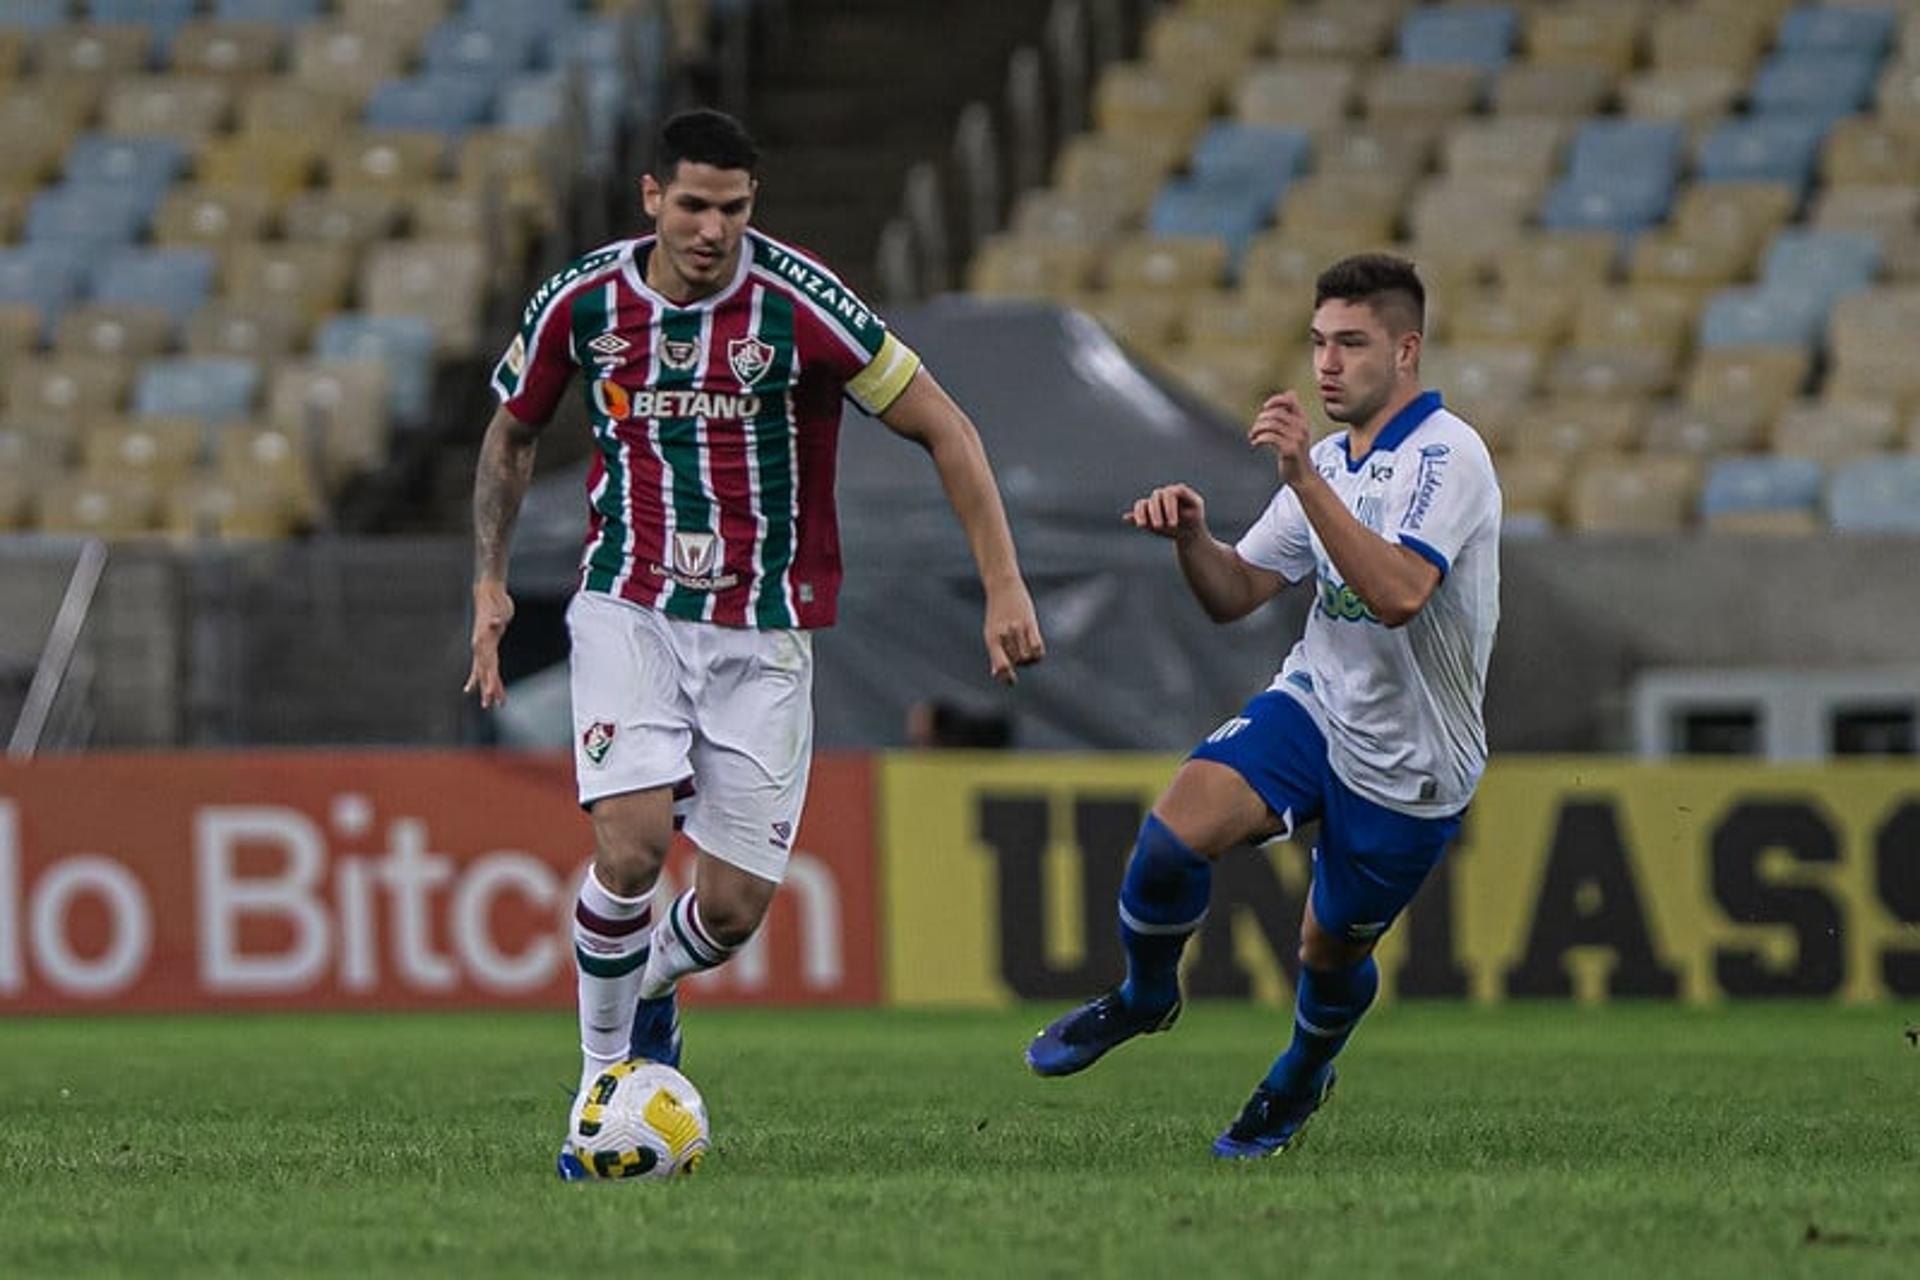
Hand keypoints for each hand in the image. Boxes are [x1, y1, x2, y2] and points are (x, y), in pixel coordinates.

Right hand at [464, 580, 514, 707]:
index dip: (491, 680)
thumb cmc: (495, 601)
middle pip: (485, 672)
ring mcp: (483, 646)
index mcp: (483, 642)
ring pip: (485, 671)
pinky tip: (490, 686)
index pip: (489, 666)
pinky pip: (487, 664)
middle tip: (489, 704)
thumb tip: (496, 622)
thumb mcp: (498, 610)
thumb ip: (496, 619)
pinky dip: (488, 675)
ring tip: (491, 703)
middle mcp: (481, 646)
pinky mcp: (488, 644)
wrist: (489, 592)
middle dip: (488, 688)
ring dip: (489, 686)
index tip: (492, 693)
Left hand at [983, 581, 1044, 684]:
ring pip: (1028, 656)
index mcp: (992, 639)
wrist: (1002, 586)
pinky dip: (1038, 653)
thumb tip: (997, 674)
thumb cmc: (996, 612)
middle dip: (1019, 663)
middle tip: (1019, 654)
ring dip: (1029, 658)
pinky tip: (1035, 648)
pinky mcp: (1030, 622)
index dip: (1007, 678)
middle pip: (1017, 662)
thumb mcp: (991, 632)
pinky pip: (1038, 646)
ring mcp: (1017, 629)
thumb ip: (995, 654)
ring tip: (1027, 649)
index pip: (1001, 666)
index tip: (1013, 680)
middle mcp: (1004, 635)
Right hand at [1124, 483, 1207, 540]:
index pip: (1169, 493)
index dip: (1169, 507)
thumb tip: (1174, 489)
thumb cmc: (1194, 517)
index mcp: (1176, 491)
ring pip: (1143, 503)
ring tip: (1142, 526)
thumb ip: (1188, 495)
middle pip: (1156, 496)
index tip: (1173, 523)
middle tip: (1159, 527)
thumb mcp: (1197, 507)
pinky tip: (1126, 519)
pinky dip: (1134, 514)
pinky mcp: (1147, 512)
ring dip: (1141, 513)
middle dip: (1156, 512)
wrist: (1189, 532)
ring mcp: (1154, 503)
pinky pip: (1138, 510)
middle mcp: (1163, 494)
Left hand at [1248, 391, 1314, 487]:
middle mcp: (1301, 427)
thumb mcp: (1296, 430)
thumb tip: (1290, 392)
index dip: (1275, 401)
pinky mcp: (1289, 450)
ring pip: (1271, 425)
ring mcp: (1296, 438)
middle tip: (1254, 430)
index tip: (1264, 409)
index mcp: (1302, 420)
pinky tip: (1255, 443)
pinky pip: (1270, 438)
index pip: (1289, 401)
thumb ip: (1292, 414)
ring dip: (1257, 430)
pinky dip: (1258, 439)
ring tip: (1252, 437)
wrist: (1302, 475)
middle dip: (1260, 420)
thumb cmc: (1294, 452)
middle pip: (1275, 414)